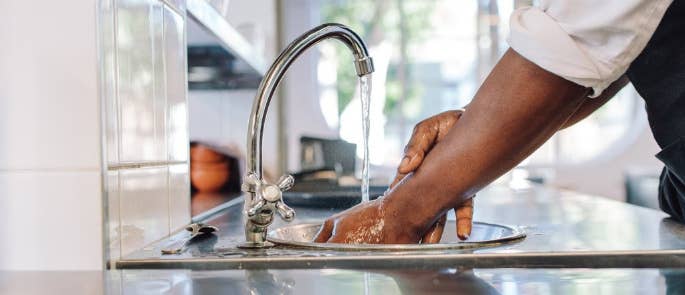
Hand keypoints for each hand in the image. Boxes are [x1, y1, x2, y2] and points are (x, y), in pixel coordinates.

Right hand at [313, 109, 473, 243]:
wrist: (476, 120)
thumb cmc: (447, 124)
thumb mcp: (426, 130)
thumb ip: (415, 147)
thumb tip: (404, 168)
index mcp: (415, 169)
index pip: (400, 189)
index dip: (394, 201)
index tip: (387, 217)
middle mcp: (431, 182)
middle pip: (418, 207)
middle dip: (411, 223)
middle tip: (404, 241)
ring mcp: (448, 188)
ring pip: (439, 213)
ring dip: (434, 230)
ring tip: (429, 246)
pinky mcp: (466, 189)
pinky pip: (465, 207)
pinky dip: (464, 221)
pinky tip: (462, 234)